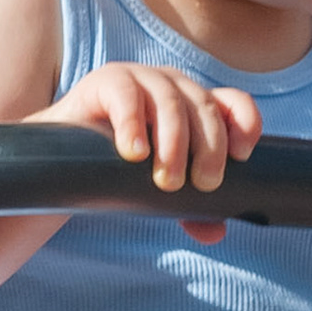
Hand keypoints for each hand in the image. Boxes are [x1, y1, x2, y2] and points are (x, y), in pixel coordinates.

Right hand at [38, 63, 261, 242]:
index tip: (242, 157)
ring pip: (171, 101)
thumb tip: (215, 232)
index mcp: (195, 105)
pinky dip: (134, 124)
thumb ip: (190, 211)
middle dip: (210, 148)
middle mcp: (173, 86)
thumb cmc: (123, 172)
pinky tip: (134, 153)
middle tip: (203, 184)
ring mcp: (141, 78)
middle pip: (205, 107)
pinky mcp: (106, 81)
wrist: (65, 161)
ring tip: (167, 181)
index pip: (233, 103)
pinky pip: (127, 94)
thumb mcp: (161, 190)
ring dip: (175, 143)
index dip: (246, 123)